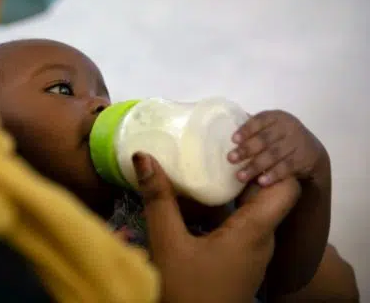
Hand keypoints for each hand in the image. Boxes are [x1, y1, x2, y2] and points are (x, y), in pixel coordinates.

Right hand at [133, 153, 300, 302]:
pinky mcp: (241, 260)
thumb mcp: (168, 243)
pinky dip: (226, 205)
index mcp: (254, 230)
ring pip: (255, 209)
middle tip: (221, 142)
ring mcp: (253, 251)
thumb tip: (144, 156)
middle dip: (248, 166)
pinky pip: (242, 223)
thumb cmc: (187, 290)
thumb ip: (158, 199)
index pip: (287, 186)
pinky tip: (200, 196)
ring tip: (209, 160)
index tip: (245, 142)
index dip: (273, 160)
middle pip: (269, 193)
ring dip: (235, 185)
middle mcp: (262, 238)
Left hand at [228, 110, 326, 185]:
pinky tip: (261, 181)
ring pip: (273, 155)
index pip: (260, 120)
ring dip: (255, 166)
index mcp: (277, 117)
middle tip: (230, 159)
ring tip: (240, 176)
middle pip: (265, 139)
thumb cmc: (280, 138)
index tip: (233, 140)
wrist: (311, 152)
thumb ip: (253, 127)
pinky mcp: (304, 159)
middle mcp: (289, 127)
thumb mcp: (271, 127)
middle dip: (246, 149)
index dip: (247, 129)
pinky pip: (286, 167)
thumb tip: (223, 127)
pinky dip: (273, 175)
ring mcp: (298, 143)